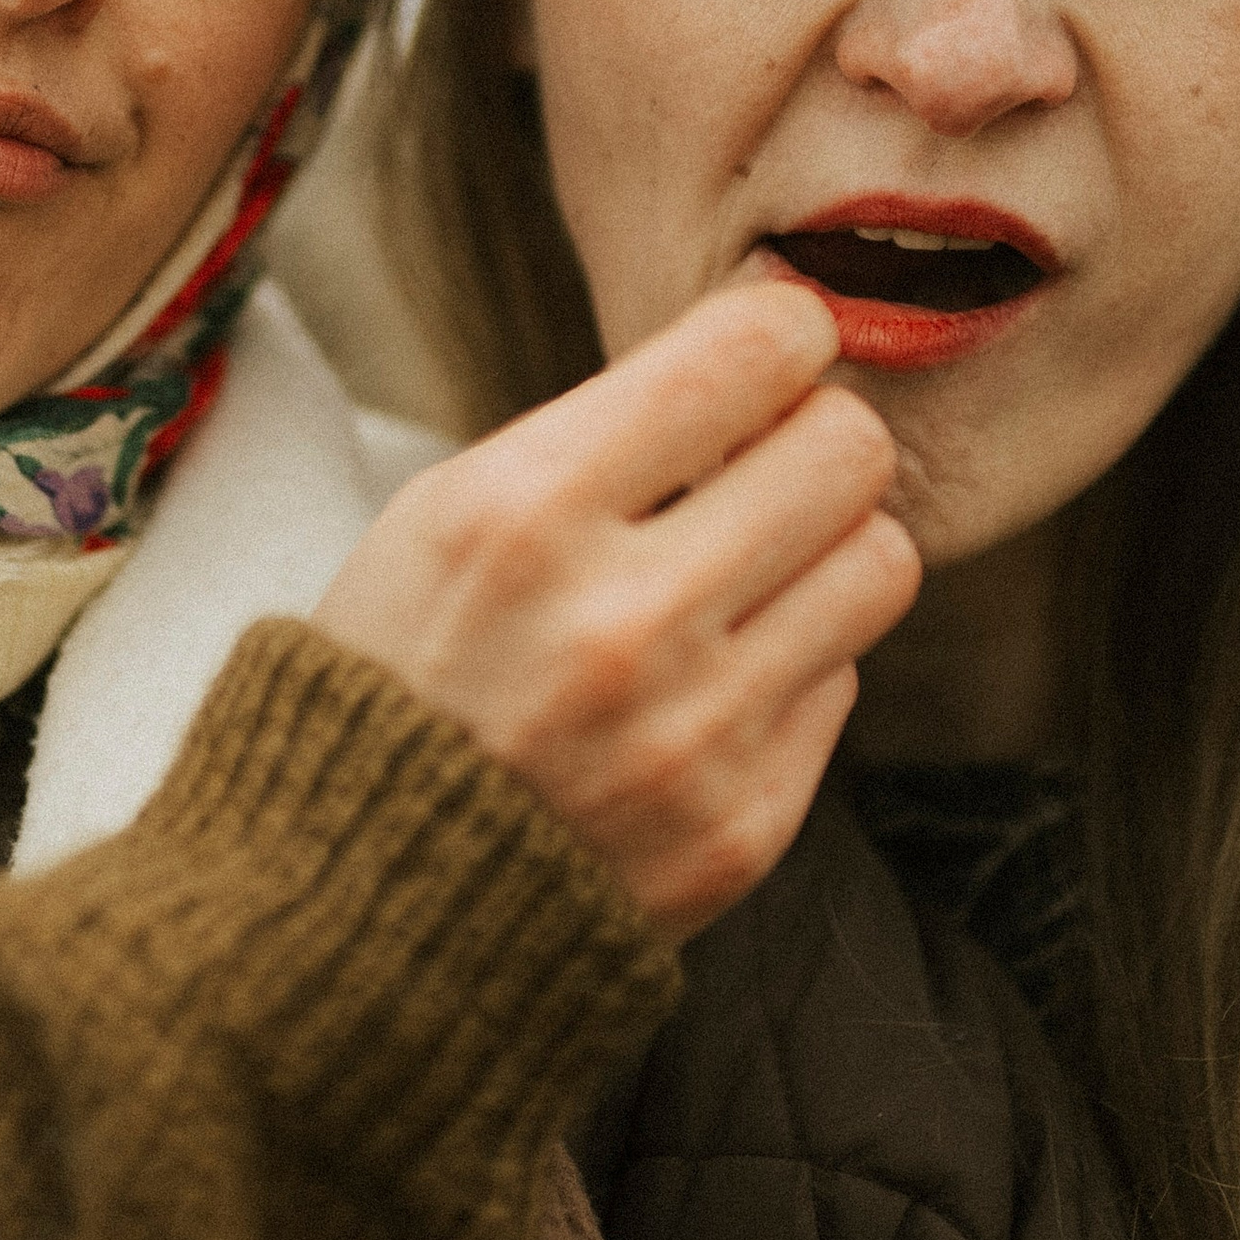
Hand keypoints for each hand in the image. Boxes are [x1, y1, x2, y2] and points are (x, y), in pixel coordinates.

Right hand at [313, 281, 919, 934]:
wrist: (358, 907)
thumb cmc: (404, 672)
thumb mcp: (444, 513)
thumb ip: (607, 434)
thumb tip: (774, 359)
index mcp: (524, 512)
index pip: (753, 351)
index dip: (781, 333)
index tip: (767, 353)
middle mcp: (620, 620)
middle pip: (850, 450)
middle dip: (817, 437)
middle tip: (770, 461)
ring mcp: (692, 735)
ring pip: (881, 563)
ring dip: (827, 549)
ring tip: (755, 569)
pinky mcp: (743, 827)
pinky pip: (842, 682)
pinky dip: (788, 668)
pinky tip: (706, 686)